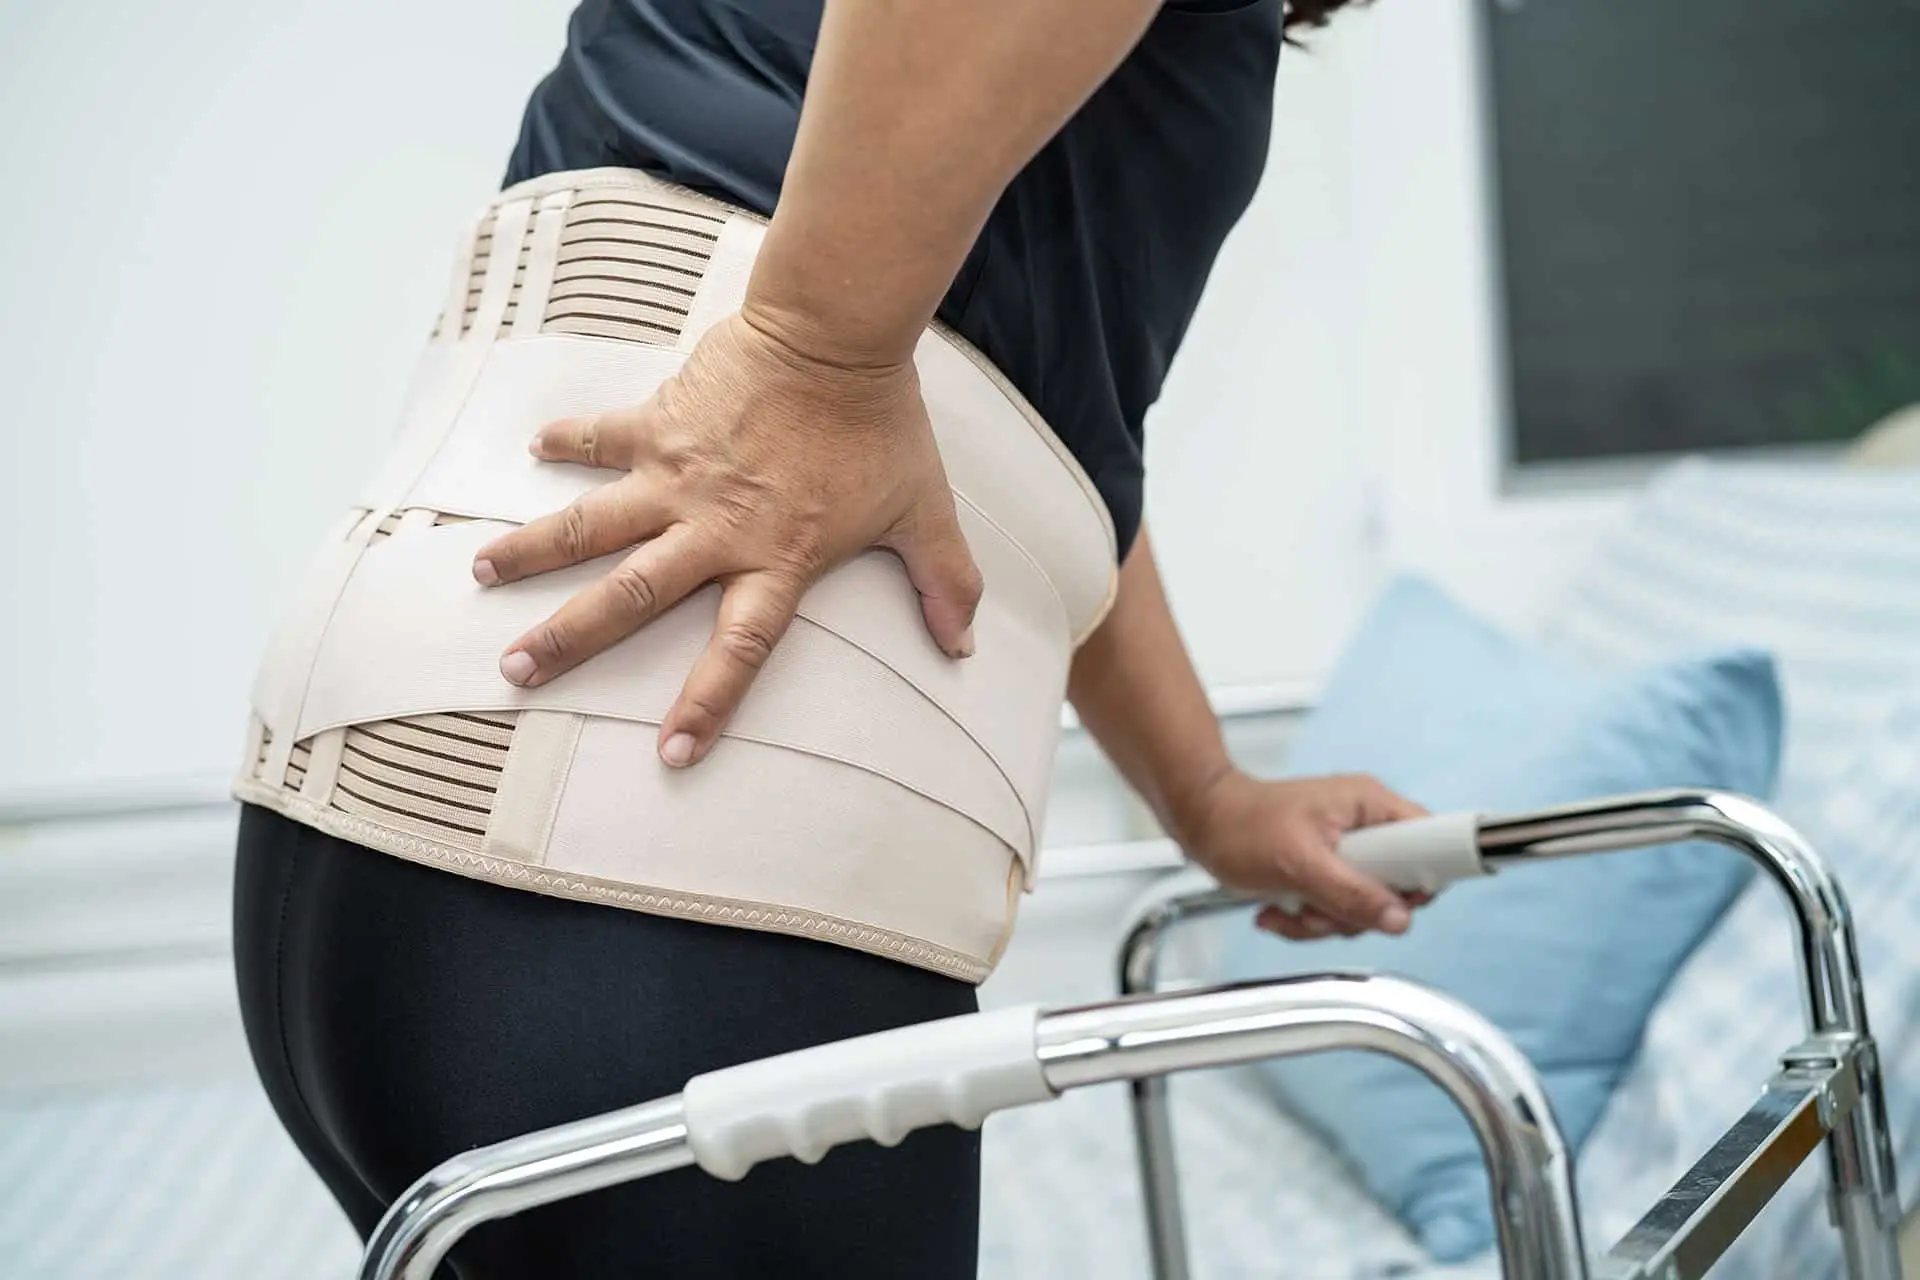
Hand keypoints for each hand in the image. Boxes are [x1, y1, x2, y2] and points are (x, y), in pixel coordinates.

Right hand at [470, 306, 982, 766]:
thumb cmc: (881, 427)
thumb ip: (945, 581)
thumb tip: (965, 645)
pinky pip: (603, 436)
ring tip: (480, 572)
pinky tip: (533, 448)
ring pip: (590, 523)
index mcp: (775, 559)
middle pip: (631, 596)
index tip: (671, 754)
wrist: (839, 335)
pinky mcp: (661, 420)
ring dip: (534, 550)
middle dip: (570, 639)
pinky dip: (569, 440)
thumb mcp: (924, 511)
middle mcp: (715, 528)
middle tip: (515, 671)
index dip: (706, 705)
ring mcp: (679, 475)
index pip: (737, 651)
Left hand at [1172, 770, 1429, 940]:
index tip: (1394, 899)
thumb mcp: (1299, 864)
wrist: (1198, 823)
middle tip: (1317, 905)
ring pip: (1363, 908)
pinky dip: (1305, 920)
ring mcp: (1346, 852)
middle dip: (1353, 911)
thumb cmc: (1240, 826)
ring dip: (1322, 920)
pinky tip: (1276, 910)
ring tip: (1287, 905)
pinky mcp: (1327, 872)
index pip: (1431, 840)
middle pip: (1396, 888)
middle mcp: (1365, 827)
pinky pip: (1335, 911)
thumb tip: (1398, 919)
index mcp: (1369, 806)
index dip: (1421, 877)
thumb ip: (1352, 893)